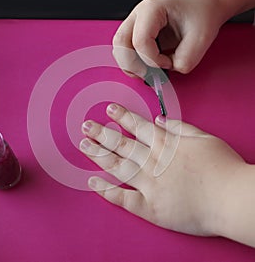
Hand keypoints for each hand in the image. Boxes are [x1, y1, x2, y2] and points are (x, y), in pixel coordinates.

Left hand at [79, 103, 246, 236]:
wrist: (232, 200)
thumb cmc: (222, 168)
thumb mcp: (205, 138)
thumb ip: (180, 128)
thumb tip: (159, 120)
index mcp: (166, 145)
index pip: (138, 126)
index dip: (122, 117)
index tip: (108, 109)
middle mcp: (153, 162)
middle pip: (122, 144)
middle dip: (102, 133)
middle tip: (86, 126)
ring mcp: (149, 185)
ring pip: (117, 166)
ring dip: (99, 155)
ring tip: (84, 145)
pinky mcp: (150, 208)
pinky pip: (123, 198)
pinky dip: (106, 190)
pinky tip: (92, 181)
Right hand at [113, 0, 225, 75]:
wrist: (202, 6)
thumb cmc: (201, 14)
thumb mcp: (201, 38)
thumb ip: (185, 60)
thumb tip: (169, 71)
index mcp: (153, 9)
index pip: (140, 41)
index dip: (153, 60)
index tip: (168, 64)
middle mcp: (138, 15)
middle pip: (120, 44)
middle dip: (133, 65)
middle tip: (149, 75)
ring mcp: (134, 24)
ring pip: (119, 49)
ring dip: (130, 65)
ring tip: (148, 72)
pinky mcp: (135, 34)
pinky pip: (124, 52)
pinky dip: (133, 64)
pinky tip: (147, 67)